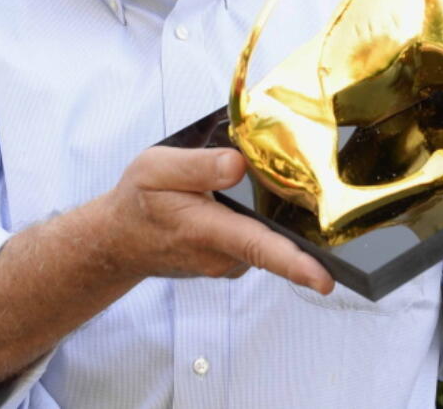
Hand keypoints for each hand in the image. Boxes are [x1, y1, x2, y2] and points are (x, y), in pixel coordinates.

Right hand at [101, 146, 334, 293]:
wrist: (118, 240)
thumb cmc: (138, 201)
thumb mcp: (155, 169)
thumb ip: (198, 166)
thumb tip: (238, 164)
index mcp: (205, 229)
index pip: (257, 247)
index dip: (295, 264)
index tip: (324, 279)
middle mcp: (220, 255)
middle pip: (273, 244)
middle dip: (296, 225)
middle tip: (305, 194)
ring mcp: (226, 264)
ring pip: (264, 240)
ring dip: (268, 220)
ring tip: (245, 190)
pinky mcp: (229, 263)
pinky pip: (254, 243)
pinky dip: (255, 226)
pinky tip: (236, 207)